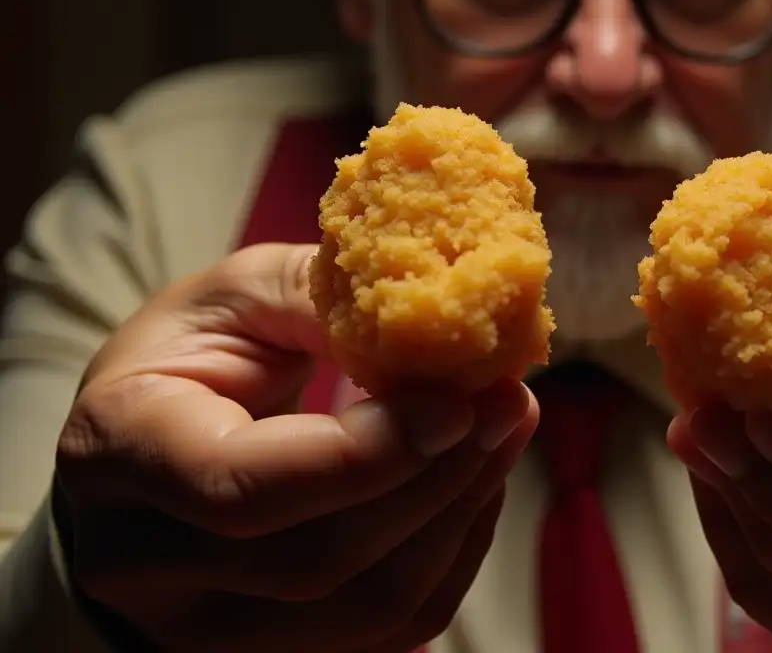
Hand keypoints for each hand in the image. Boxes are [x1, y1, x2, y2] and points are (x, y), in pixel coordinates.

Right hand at [55, 243, 536, 652]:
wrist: (145, 456)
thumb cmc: (192, 360)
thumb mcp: (237, 297)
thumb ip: (324, 298)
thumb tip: (437, 321)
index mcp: (122, 452)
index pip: (241, 487)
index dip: (363, 456)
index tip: (455, 402)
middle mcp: (148, 565)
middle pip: (317, 559)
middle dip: (435, 478)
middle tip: (507, 401)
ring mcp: (209, 628)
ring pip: (369, 606)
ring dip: (461, 513)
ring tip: (504, 428)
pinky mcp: (277, 650)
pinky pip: (393, 626)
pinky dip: (454, 549)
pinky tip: (475, 478)